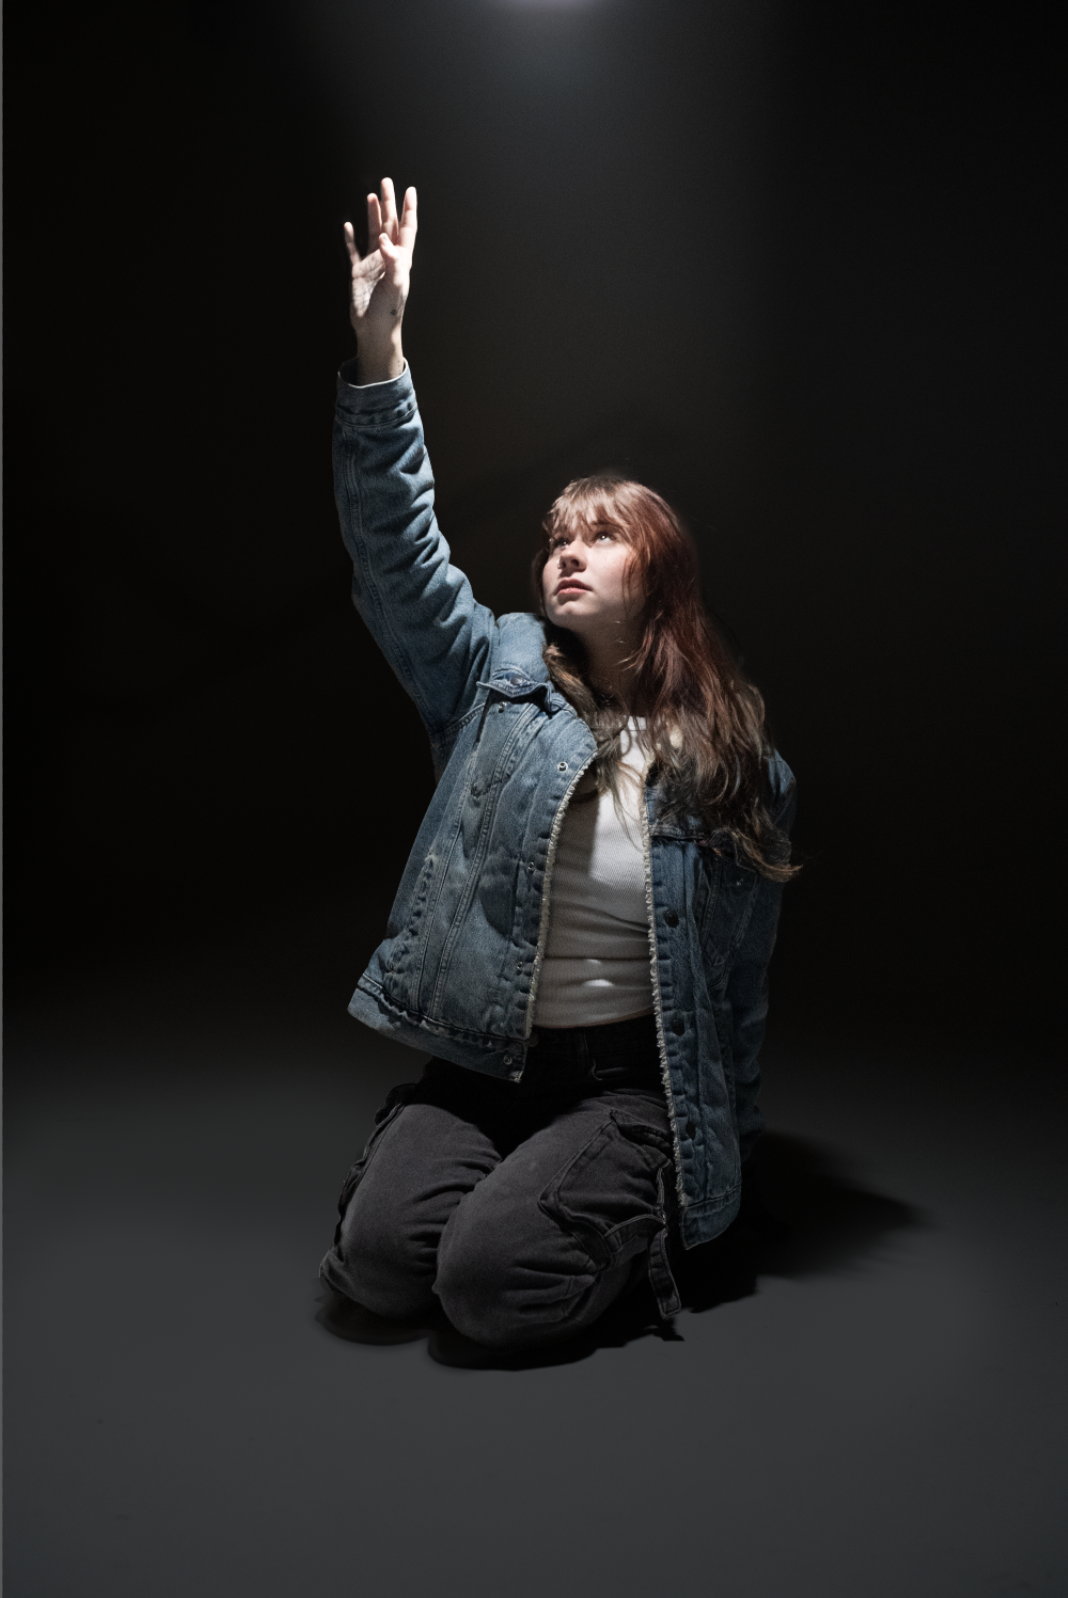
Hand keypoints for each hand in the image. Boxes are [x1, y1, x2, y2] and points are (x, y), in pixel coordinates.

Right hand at [344, 178, 416, 380]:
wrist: (374, 329)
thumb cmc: (388, 310)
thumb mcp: (396, 284)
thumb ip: (393, 260)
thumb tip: (385, 239)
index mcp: (401, 260)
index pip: (407, 229)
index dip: (409, 210)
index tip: (410, 191)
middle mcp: (387, 258)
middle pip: (389, 225)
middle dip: (389, 204)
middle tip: (386, 182)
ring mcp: (372, 264)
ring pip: (373, 233)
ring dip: (372, 215)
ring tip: (370, 196)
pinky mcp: (358, 272)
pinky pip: (353, 250)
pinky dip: (350, 238)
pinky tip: (348, 226)